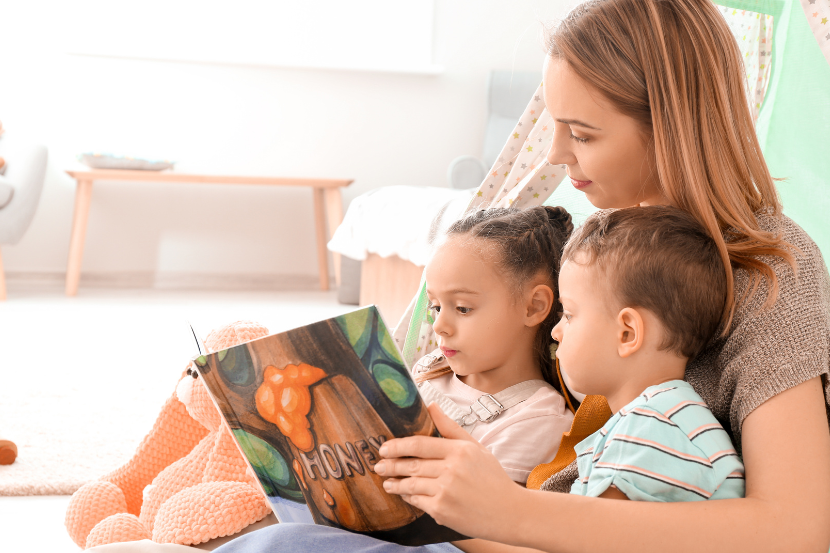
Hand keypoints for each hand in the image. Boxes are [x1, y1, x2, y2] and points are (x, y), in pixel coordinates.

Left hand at [375, 403, 523, 539]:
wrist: (509, 512)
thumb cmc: (492, 478)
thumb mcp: (475, 448)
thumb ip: (450, 428)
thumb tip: (430, 405)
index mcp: (460, 450)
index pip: (420, 444)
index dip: (398, 446)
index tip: (385, 447)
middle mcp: (452, 469)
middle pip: (411, 464)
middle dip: (391, 465)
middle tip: (378, 465)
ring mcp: (446, 491)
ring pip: (411, 484)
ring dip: (395, 483)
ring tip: (388, 482)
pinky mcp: (442, 510)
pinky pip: (417, 501)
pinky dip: (409, 498)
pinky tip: (405, 495)